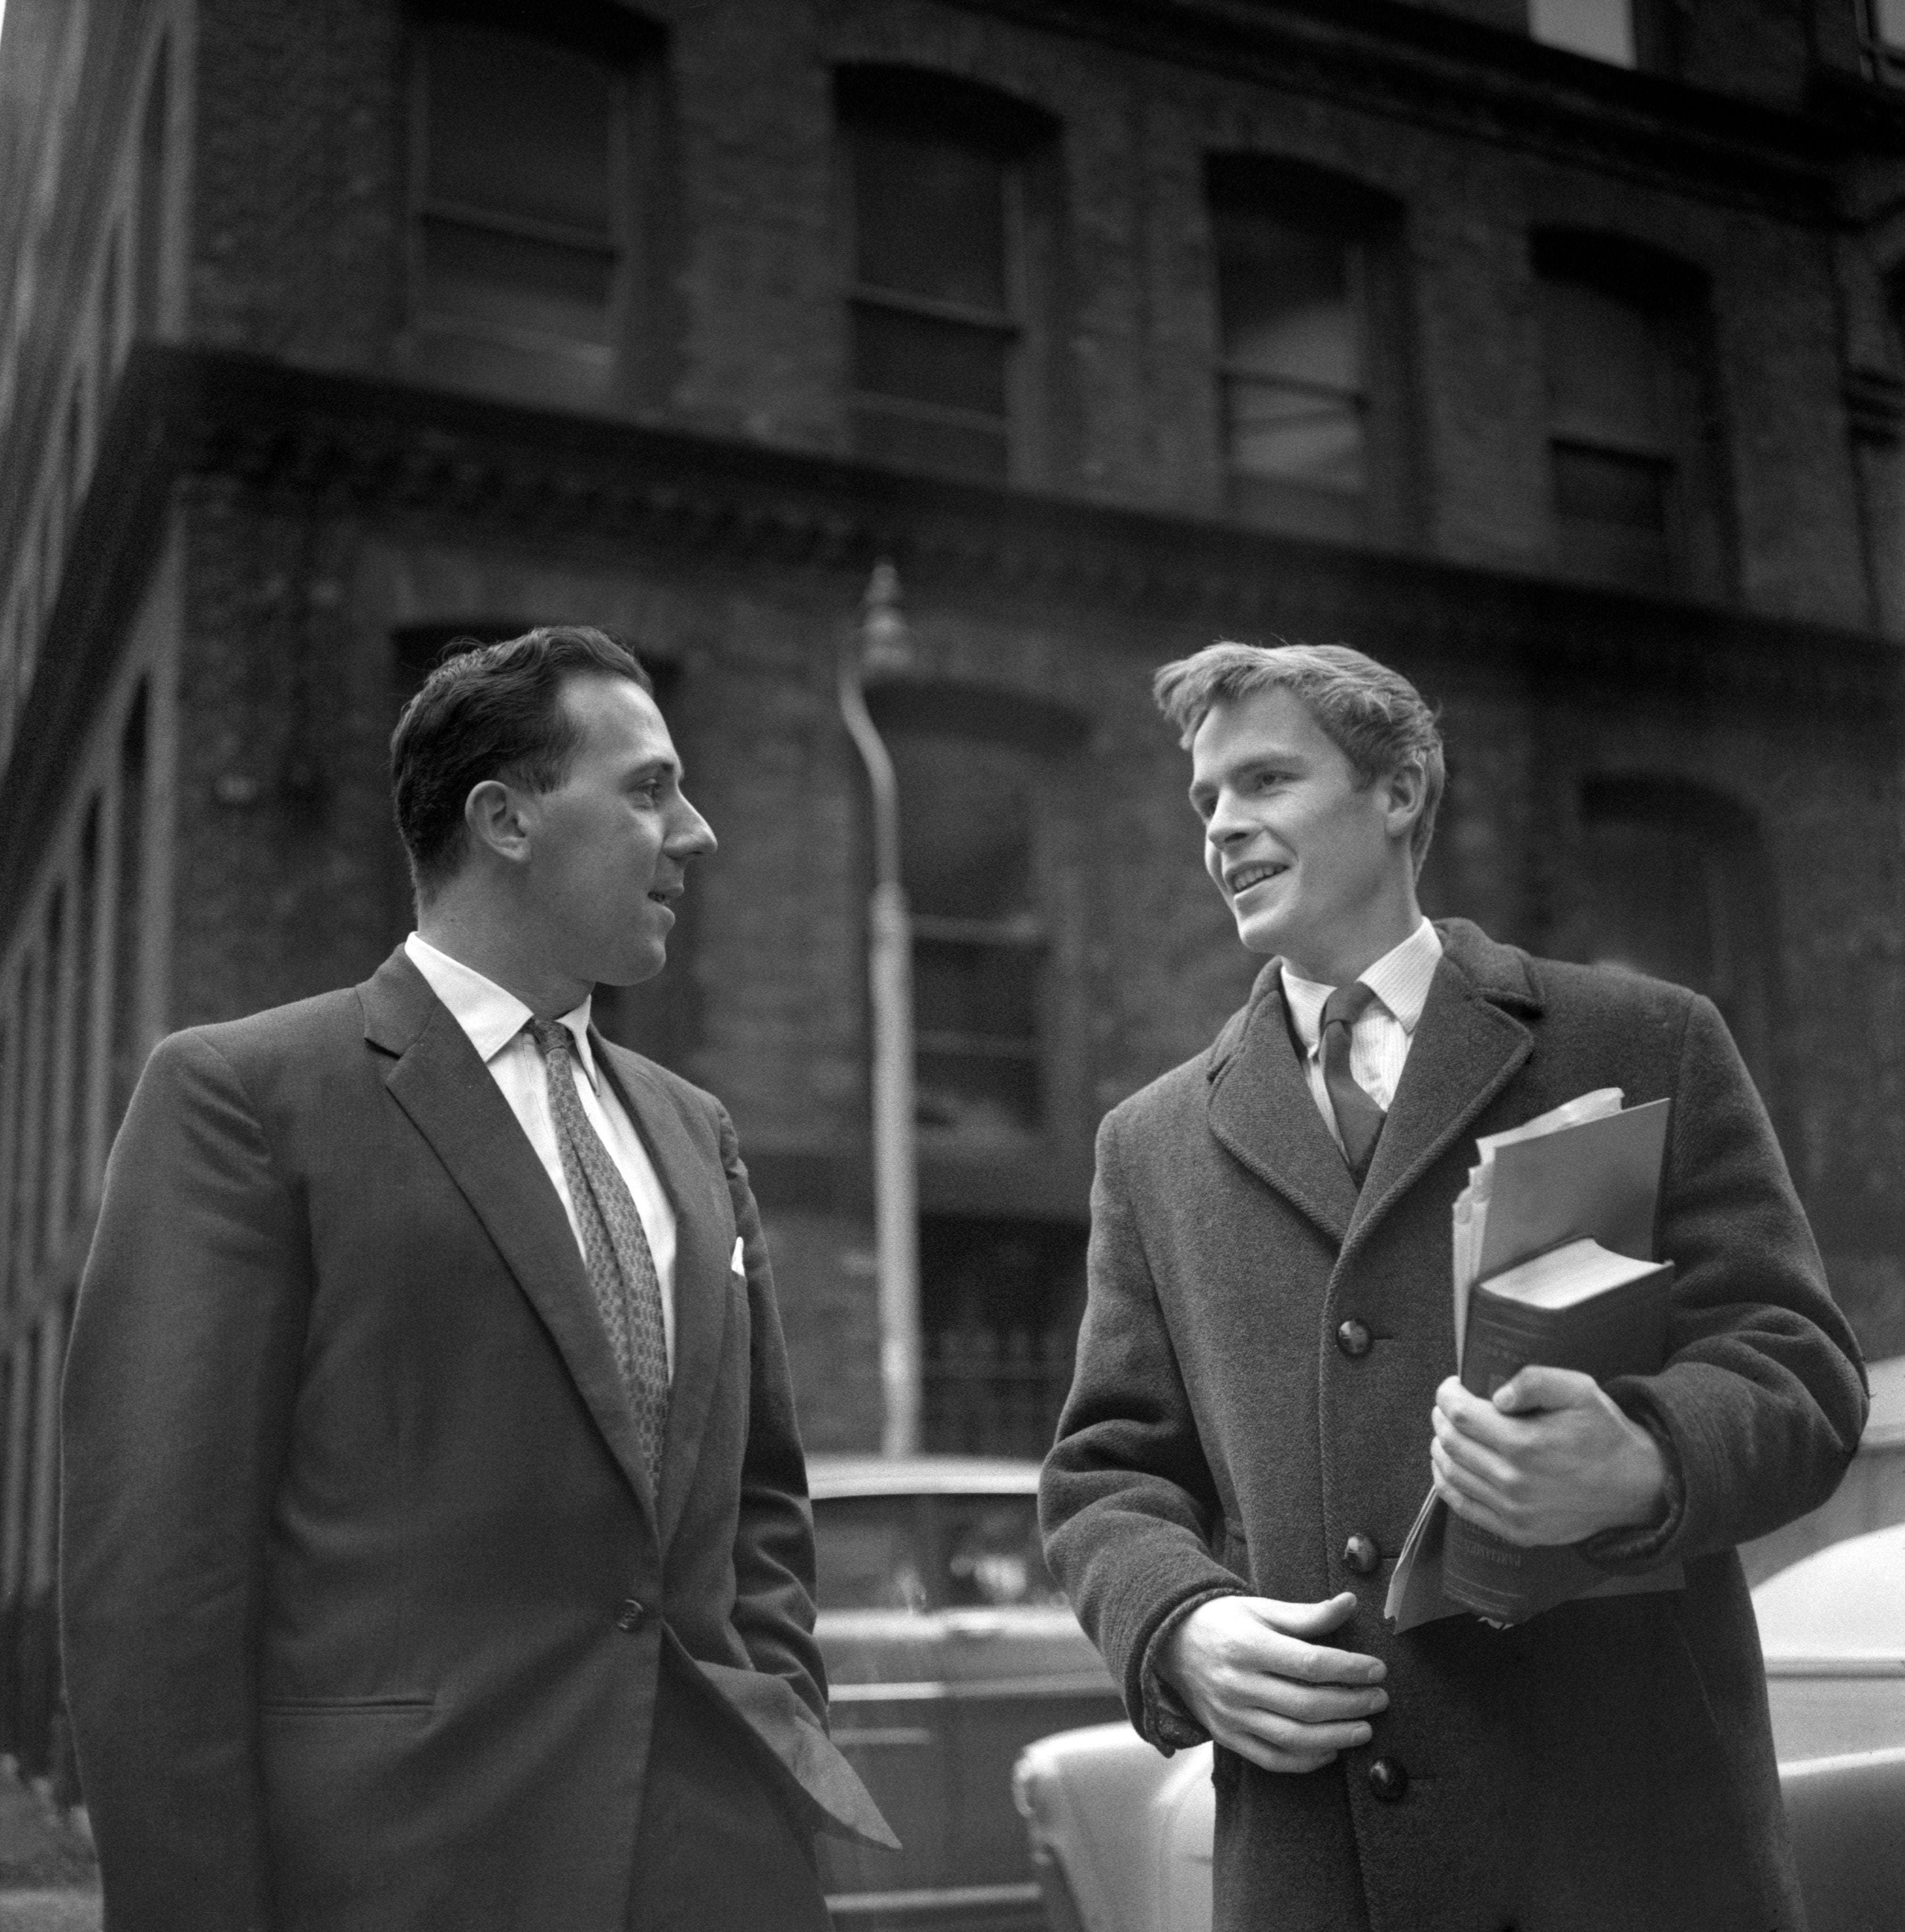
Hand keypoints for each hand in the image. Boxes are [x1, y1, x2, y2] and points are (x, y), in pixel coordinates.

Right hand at [1156, 1593, 1387, 1774]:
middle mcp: (1238, 1685)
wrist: (1171, 1643)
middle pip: (1306, 1704)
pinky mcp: (1227, 1737)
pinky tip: (1330, 1750)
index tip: (1377, 1669)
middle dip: (1351, 1704)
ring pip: (1293, 1738)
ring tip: (1365, 1729)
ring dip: (1337, 1737)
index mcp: (1247, 1647)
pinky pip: (1272, 1759)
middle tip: (1380, 1699)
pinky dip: (1306, 1760)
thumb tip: (1350, 1603)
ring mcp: (1231, 1716)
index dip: (1349, 1669)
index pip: (1309, 1664)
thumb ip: (1307, 1614)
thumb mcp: (1262, 1609)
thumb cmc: (1225, 1621)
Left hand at [1431, 1366, 1667, 1546]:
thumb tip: (1498, 1395)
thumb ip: (1535, 1381)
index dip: (1447, 1395)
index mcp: (1526, 1443)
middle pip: (1452, 1443)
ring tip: (1446, 1431)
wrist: (1634, 1485)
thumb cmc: (1604, 1432)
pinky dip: (1446, 1483)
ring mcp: (1514, 1511)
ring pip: (1452, 1474)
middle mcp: (1515, 1481)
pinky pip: (1464, 1507)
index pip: (1461, 1415)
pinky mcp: (1517, 1530)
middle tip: (1447, 1406)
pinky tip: (1447, 1465)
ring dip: (1441, 1447)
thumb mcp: (1579, 1390)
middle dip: (1441, 1418)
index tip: (1451, 1386)